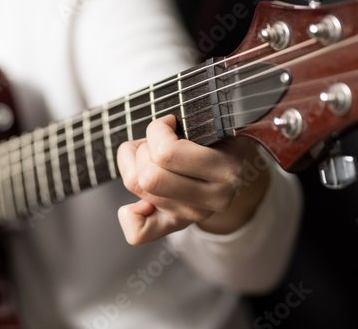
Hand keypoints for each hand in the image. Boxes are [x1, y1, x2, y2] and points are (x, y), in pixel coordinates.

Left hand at [116, 114, 269, 244]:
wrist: (227, 164)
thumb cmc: (211, 136)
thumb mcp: (208, 124)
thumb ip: (182, 125)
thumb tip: (145, 148)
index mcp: (224, 169)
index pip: (166, 153)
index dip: (158, 131)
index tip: (170, 124)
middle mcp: (213, 198)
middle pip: (149, 177)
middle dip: (144, 151)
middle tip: (157, 143)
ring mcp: (194, 215)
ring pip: (138, 188)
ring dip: (133, 166)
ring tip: (150, 158)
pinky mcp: (176, 225)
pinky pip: (140, 232)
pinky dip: (130, 217)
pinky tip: (136, 203)